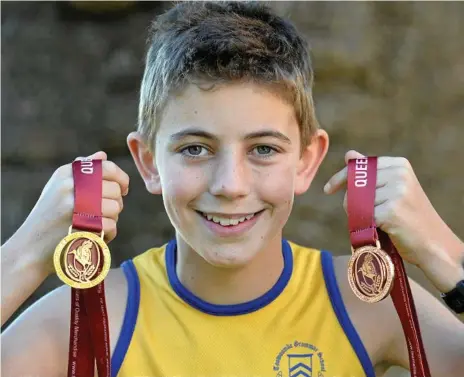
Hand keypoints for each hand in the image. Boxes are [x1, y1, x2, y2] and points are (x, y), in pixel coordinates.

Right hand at [15, 151, 129, 272]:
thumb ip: (82, 171)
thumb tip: (103, 155)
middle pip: (114, 190)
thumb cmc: (49, 217)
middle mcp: (69, 186)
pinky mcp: (78, 226)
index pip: (107, 167)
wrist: (29, 248)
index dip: (122, 179)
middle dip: (116, 203)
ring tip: (97, 226)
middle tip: (105, 214)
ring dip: (112, 220)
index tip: (123, 190)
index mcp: (65, 173)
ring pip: (115, 208)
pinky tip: (96, 237)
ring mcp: (72, 206)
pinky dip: (108, 235)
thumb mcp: (59, 188)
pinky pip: (111, 226)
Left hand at [324, 150, 462, 284]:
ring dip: (356, 215)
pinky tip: (379, 230)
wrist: (433, 244)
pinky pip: (362, 216)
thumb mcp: (393, 189)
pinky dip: (364, 225)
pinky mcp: (392, 210)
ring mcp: (396, 192)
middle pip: (354, 184)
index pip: (360, 166)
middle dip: (350, 201)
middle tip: (362, 215)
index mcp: (399, 165)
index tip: (328, 190)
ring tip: (375, 223)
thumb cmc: (410, 217)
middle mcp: (399, 174)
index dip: (341, 178)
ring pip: (354, 201)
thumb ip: (371, 173)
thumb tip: (349, 154)